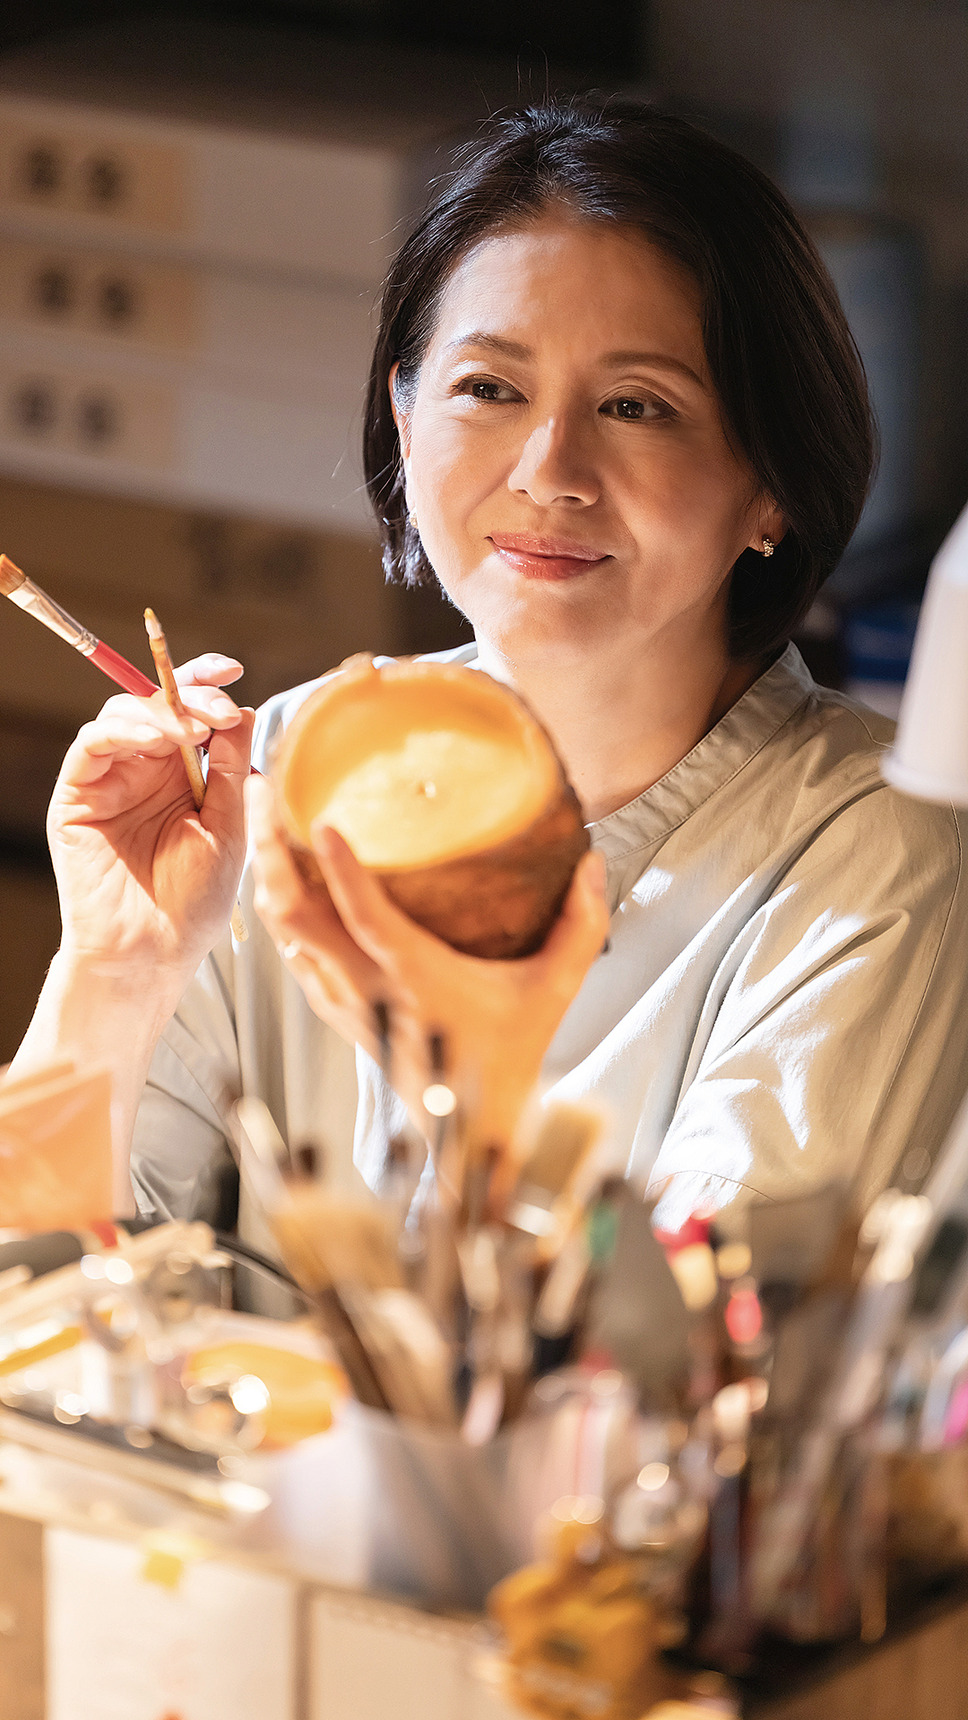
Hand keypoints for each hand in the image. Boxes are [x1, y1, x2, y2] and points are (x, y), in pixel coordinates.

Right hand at [48, 654, 253, 992]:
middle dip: (190, 693)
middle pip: (157, 702)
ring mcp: (109, 780)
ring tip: (192, 731)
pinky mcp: (77, 796)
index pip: (191, 711)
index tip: (233, 669)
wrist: (153, 953)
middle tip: (218, 708)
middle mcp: (144, 770)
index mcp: (183, 774)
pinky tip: (156, 743)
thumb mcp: (229, 827)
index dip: (206, 681)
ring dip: (160, 711)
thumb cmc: (194, 901)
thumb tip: (242, 708)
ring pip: (122, 714)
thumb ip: (232, 769)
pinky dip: (123, 732)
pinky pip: (92, 745)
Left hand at [247, 771, 608, 1199]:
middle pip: (293, 914)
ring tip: (262, 817)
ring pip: (282, 932)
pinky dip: (279, 909)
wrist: (469, 1128)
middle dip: (267, 850)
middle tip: (260, 791)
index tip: (321, 822)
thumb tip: (595, 864)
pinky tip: (282, 876)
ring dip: (266, 874)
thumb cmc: (509, 1055)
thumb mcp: (556, 990)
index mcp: (415, 978)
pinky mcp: (336, 1009)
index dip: (341, 870)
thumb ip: (582, 926)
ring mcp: (343, 1000)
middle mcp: (367, 988)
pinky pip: (291, 953)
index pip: (365, 919)